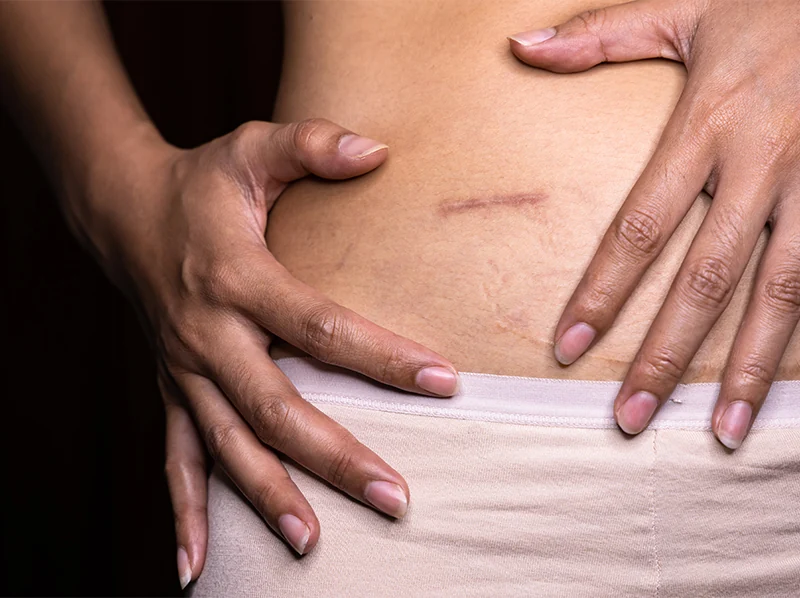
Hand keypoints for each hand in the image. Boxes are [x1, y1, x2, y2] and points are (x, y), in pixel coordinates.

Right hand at [84, 119, 458, 585]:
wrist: (124, 213)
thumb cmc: (200, 184)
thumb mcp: (251, 148)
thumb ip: (312, 144)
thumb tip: (378, 151)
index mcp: (237, 277)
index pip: (320, 325)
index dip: (382, 356)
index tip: (443, 381)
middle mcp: (207, 334)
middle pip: (277, 407)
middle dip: (336, 457)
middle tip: (396, 497)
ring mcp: (184, 371)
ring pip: (230, 447)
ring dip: (270, 499)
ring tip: (314, 546)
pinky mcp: (172, 390)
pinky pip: (176, 459)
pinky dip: (185, 514)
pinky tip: (197, 567)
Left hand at [509, 0, 799, 447]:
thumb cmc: (773, 0)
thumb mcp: (688, 6)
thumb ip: (602, 35)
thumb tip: (520, 47)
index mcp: (708, 122)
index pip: (639, 226)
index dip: (602, 291)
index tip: (568, 346)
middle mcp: (763, 163)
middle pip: (707, 277)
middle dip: (668, 355)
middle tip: (632, 417)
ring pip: (783, 292)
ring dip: (751, 368)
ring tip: (723, 431)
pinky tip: (792, 389)